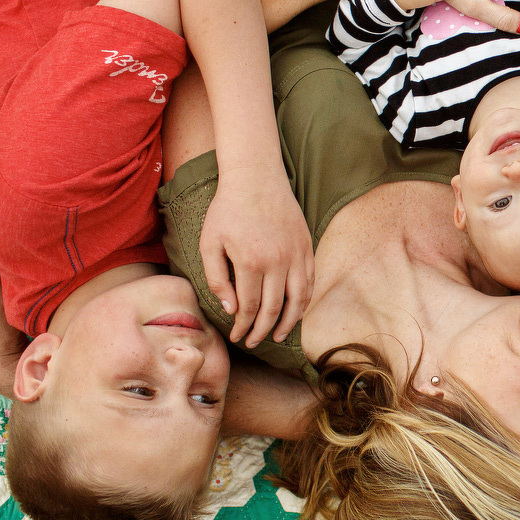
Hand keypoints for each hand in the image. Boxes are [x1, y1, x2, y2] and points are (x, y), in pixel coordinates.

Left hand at [199, 169, 313, 347]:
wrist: (256, 178)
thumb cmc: (227, 210)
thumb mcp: (209, 243)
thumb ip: (217, 279)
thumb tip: (231, 309)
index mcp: (250, 262)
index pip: (249, 307)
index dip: (243, 326)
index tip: (236, 336)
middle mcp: (277, 262)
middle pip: (274, 308)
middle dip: (263, 331)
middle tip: (253, 342)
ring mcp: (296, 254)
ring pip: (298, 299)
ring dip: (289, 323)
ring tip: (280, 336)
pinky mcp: (307, 246)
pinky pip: (310, 281)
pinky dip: (304, 301)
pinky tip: (296, 311)